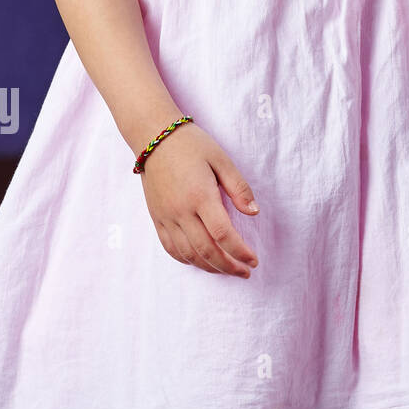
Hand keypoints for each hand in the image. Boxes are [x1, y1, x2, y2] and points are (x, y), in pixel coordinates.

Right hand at [138, 122, 259, 277]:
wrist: (153, 137)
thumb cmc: (192, 145)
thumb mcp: (222, 159)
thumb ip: (239, 187)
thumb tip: (253, 213)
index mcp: (200, 196)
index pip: (223, 234)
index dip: (240, 252)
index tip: (254, 260)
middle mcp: (181, 211)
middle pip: (206, 251)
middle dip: (229, 266)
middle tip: (245, 272)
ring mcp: (166, 217)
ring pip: (188, 255)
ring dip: (210, 267)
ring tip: (228, 269)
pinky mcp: (156, 218)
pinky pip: (170, 248)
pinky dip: (187, 260)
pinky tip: (201, 261)